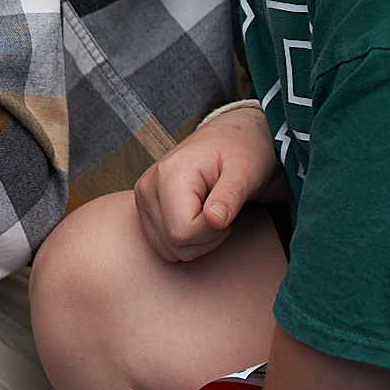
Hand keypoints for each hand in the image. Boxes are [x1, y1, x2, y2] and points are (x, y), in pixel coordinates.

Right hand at [135, 105, 281, 262]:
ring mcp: (143, 198)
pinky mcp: (146, 208)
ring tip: (211, 215)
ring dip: (198, 243)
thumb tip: (216, 220)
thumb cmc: (242, 152)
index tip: (228, 210)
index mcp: (169, 174)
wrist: (229, 139)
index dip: (213, 232)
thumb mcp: (246, 170)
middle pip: (174, 244)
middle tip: (223, 213)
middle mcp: (148, 187)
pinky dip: (186, 242)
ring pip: (168, 250)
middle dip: (207, 239)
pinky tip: (198, 220)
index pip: (183, 232)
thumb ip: (231, 195)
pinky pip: (163, 246)